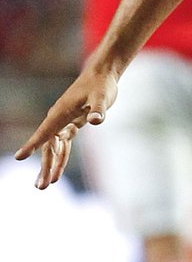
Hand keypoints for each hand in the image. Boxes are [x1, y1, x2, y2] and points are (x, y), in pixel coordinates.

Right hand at [14, 70, 117, 188]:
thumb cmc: (101, 84)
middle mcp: (58, 118)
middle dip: (45, 166)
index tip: (19, 157)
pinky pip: (64, 144)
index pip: (44, 132)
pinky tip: (58, 171)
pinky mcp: (72, 123)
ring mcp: (64, 121)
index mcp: (60, 113)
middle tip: (41, 187)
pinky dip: (62, 157)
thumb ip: (98, 109)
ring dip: (52, 165)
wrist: (103, 75)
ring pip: (54, 147)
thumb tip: (96, 120)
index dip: (32, 145)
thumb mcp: (103, 97)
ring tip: (48, 184)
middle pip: (48, 146)